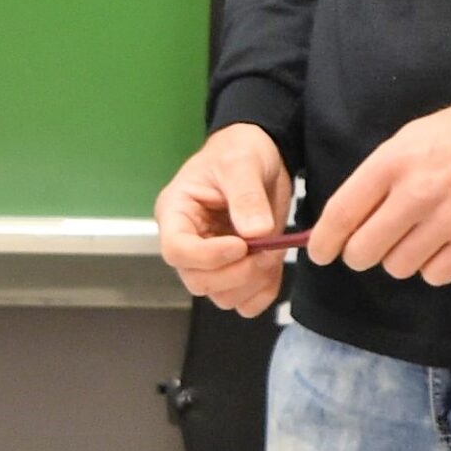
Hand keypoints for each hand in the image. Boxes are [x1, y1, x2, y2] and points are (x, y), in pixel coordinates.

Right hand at [154, 123, 291, 316]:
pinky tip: (274, 267)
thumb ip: (246, 196)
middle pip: (199, 281)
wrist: (261, 153)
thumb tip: (256, 232)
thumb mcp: (242, 163)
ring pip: (222, 296)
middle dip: (237, 272)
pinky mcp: (237, 270)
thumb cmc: (240, 150)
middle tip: (267, 250)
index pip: (177, 251)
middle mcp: (189, 243)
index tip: (241, 245)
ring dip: (252, 282)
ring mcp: (212, 261)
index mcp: (176, 214)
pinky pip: (245, 300)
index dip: (208, 256)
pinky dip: (264, 291)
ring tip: (273, 252)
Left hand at [306, 95, 450, 287]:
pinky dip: (433, 267)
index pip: (341, 215)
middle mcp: (416, 194)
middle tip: (373, 243)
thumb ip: (376, 177)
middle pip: (363, 252)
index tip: (321, 253)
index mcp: (392, 163)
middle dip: (360, 253)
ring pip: (397, 267)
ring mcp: (447, 221)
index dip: (323, 242)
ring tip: (417, 237)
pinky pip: (435, 276)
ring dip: (400, 257)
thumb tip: (346, 220)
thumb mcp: (408, 138)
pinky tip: (442, 246)